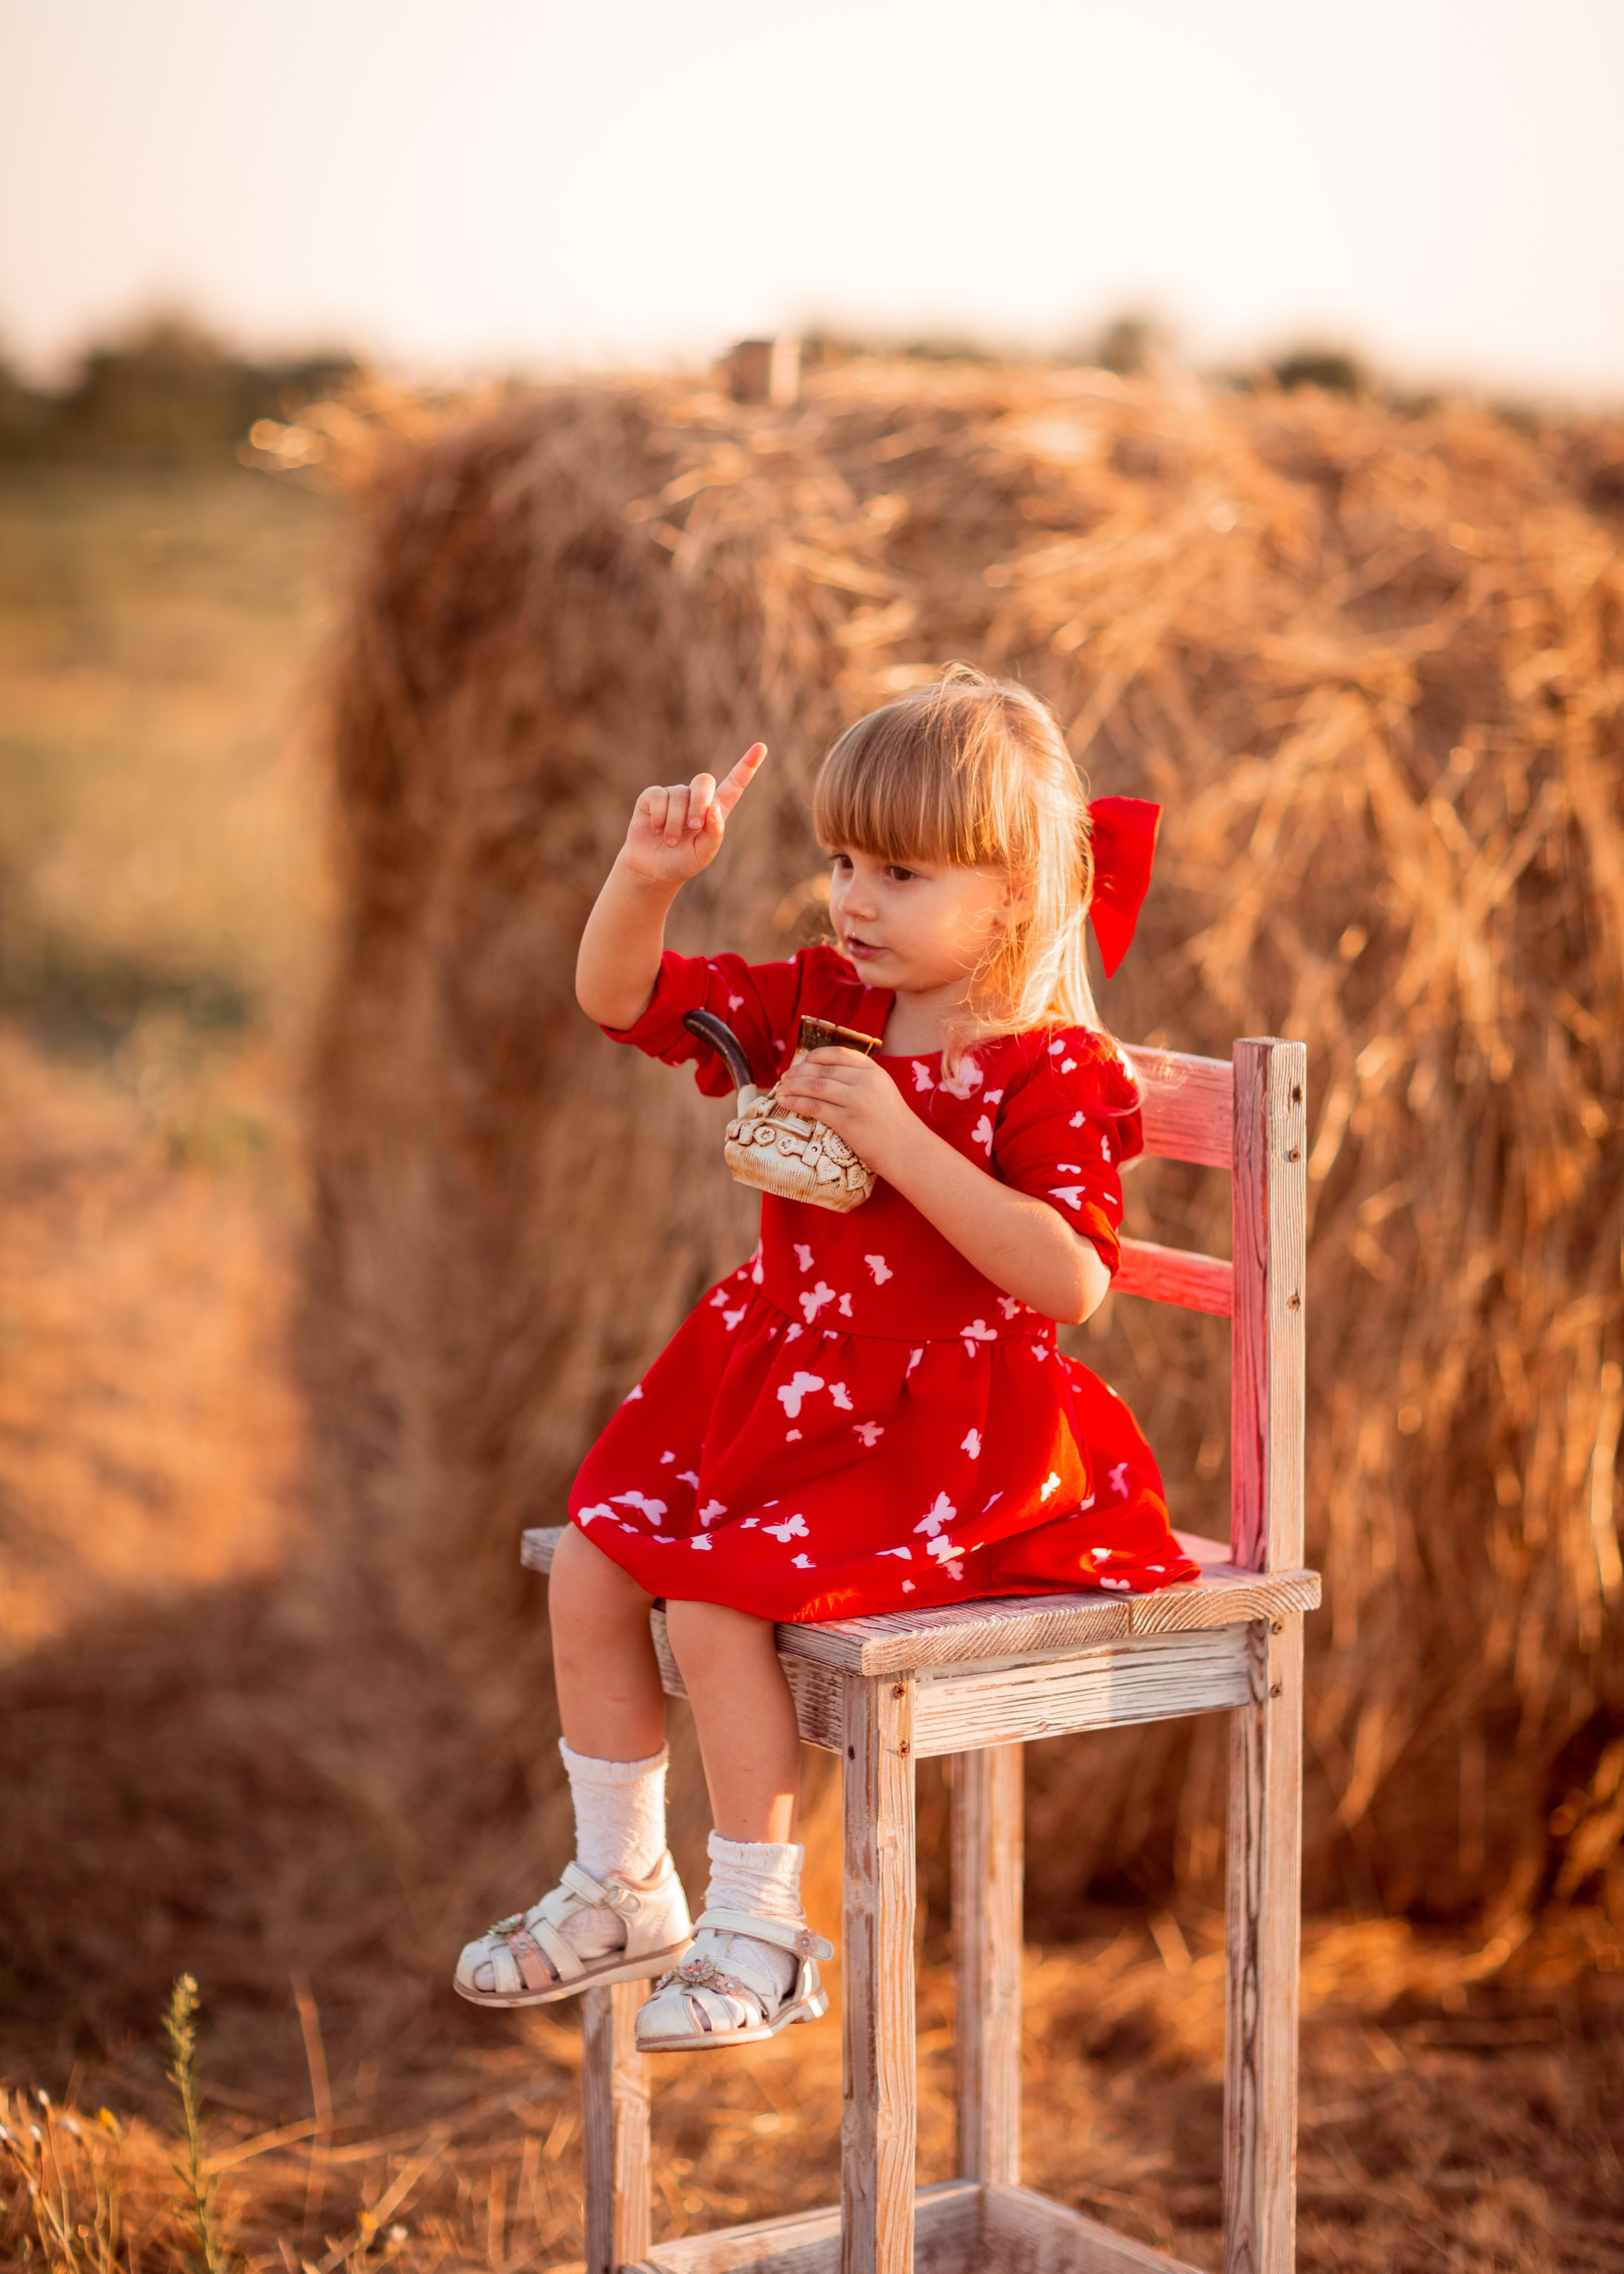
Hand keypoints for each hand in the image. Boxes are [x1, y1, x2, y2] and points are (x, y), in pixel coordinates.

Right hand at [619, 744, 765, 887]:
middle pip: (704, 780)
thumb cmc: (683, 862)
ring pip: (679, 794)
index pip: (734, 784)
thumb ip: (714, 834)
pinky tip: (656, 830)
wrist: (653, 870)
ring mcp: (674, 795)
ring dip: (675, 823)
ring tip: (671, 841)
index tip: (761, 747)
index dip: (747, 766)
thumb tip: (715, 808)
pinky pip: (658, 796)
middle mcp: (695, 798)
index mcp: (715, 810)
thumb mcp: (704, 853)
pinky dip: (659, 817)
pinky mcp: (652, 797)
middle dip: (699, 803)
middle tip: (693, 827)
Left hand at [774, 1048, 922, 1180]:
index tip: (801, 1063)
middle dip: (798, 1072)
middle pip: (822, 1070)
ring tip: (781, 1090)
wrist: (907, 1150)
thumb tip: (825, 1073)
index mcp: (874, 1070)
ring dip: (793, 1087)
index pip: (838, 1054)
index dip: (814, 1056)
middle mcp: (865, 1081)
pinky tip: (786, 1103)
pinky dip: (796, 1103)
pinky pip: (815, 1107)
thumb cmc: (892, 1123)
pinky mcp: (848, 1122)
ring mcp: (857, 1101)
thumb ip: (860, 1079)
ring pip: (815, 1086)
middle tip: (784, 1078)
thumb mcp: (882, 1090)